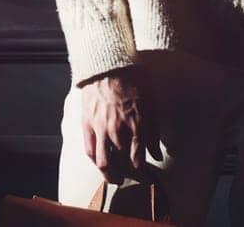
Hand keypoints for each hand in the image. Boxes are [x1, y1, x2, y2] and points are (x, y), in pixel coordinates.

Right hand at [78, 66, 158, 183]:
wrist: (109, 65)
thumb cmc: (134, 80)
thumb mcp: (152, 102)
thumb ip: (154, 131)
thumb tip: (157, 154)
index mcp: (136, 124)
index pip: (139, 158)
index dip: (143, 172)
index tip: (147, 176)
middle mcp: (117, 130)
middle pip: (121, 162)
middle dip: (129, 174)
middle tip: (132, 178)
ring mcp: (100, 128)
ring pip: (103, 162)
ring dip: (109, 174)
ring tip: (114, 178)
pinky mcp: (86, 124)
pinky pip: (89, 150)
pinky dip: (95, 161)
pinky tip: (100, 164)